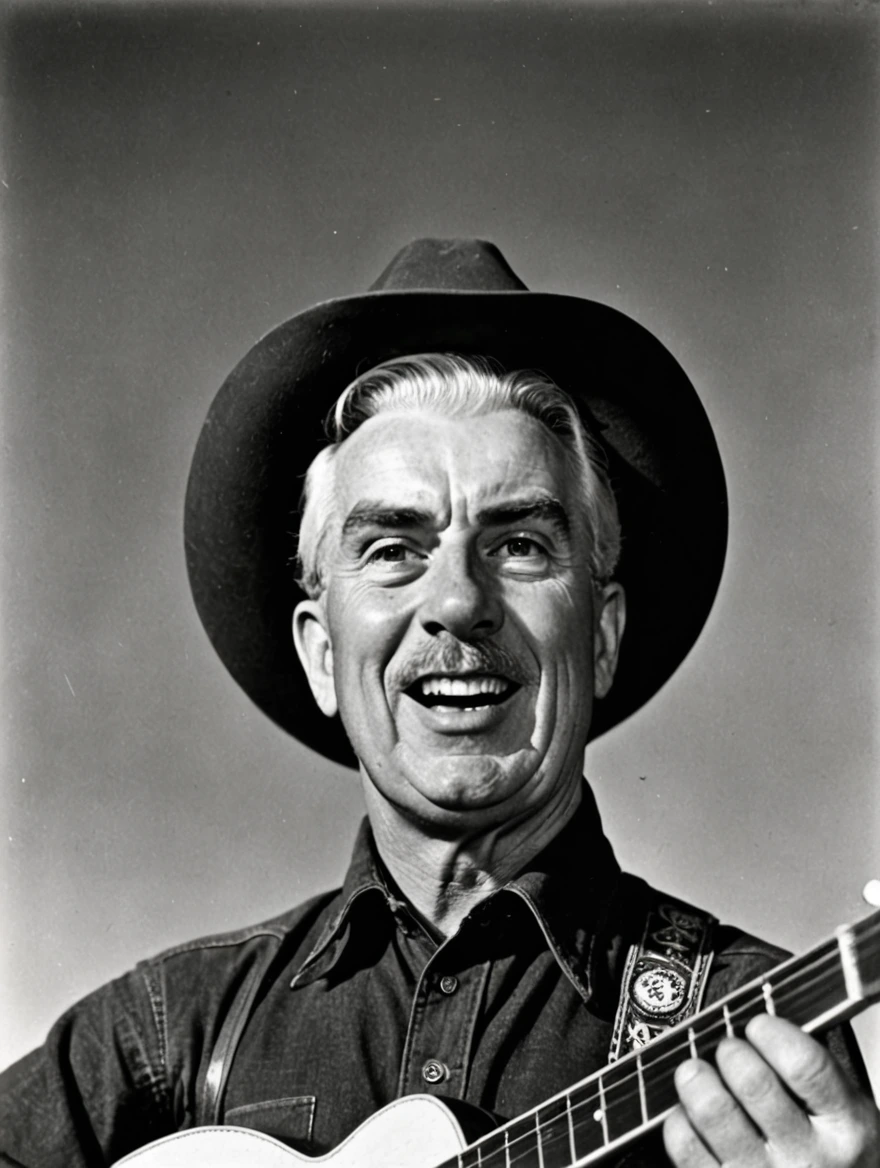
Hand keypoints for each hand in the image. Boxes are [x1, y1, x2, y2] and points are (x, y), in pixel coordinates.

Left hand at [663, 1014, 878, 1166]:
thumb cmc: (834, 1161)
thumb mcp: (844, 1116)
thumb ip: (810, 1073)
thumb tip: (757, 1024)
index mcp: (845, 1129)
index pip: (804, 1065)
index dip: (772, 1033)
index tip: (758, 1025)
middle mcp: (807, 1158)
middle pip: (752, 1081)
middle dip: (730, 1051)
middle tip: (727, 1049)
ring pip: (713, 1110)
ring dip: (696, 1079)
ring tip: (697, 1072)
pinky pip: (686, 1146)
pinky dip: (679, 1120)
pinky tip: (688, 1115)